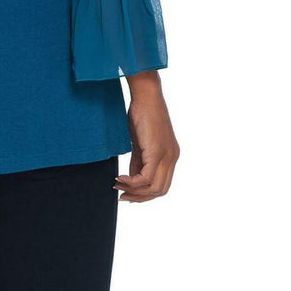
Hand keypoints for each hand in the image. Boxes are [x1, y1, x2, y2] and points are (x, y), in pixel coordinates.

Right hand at [114, 75, 178, 201]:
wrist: (145, 94)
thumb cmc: (141, 112)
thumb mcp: (139, 142)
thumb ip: (139, 161)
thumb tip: (132, 178)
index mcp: (171, 155)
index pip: (162, 185)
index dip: (145, 194)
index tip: (127, 193)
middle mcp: (173, 158)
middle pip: (160, 190)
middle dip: (139, 197)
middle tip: (121, 194)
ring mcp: (167, 155)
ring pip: (154, 187)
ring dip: (134, 191)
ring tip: (118, 185)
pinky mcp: (158, 151)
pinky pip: (146, 177)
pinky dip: (132, 182)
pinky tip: (120, 177)